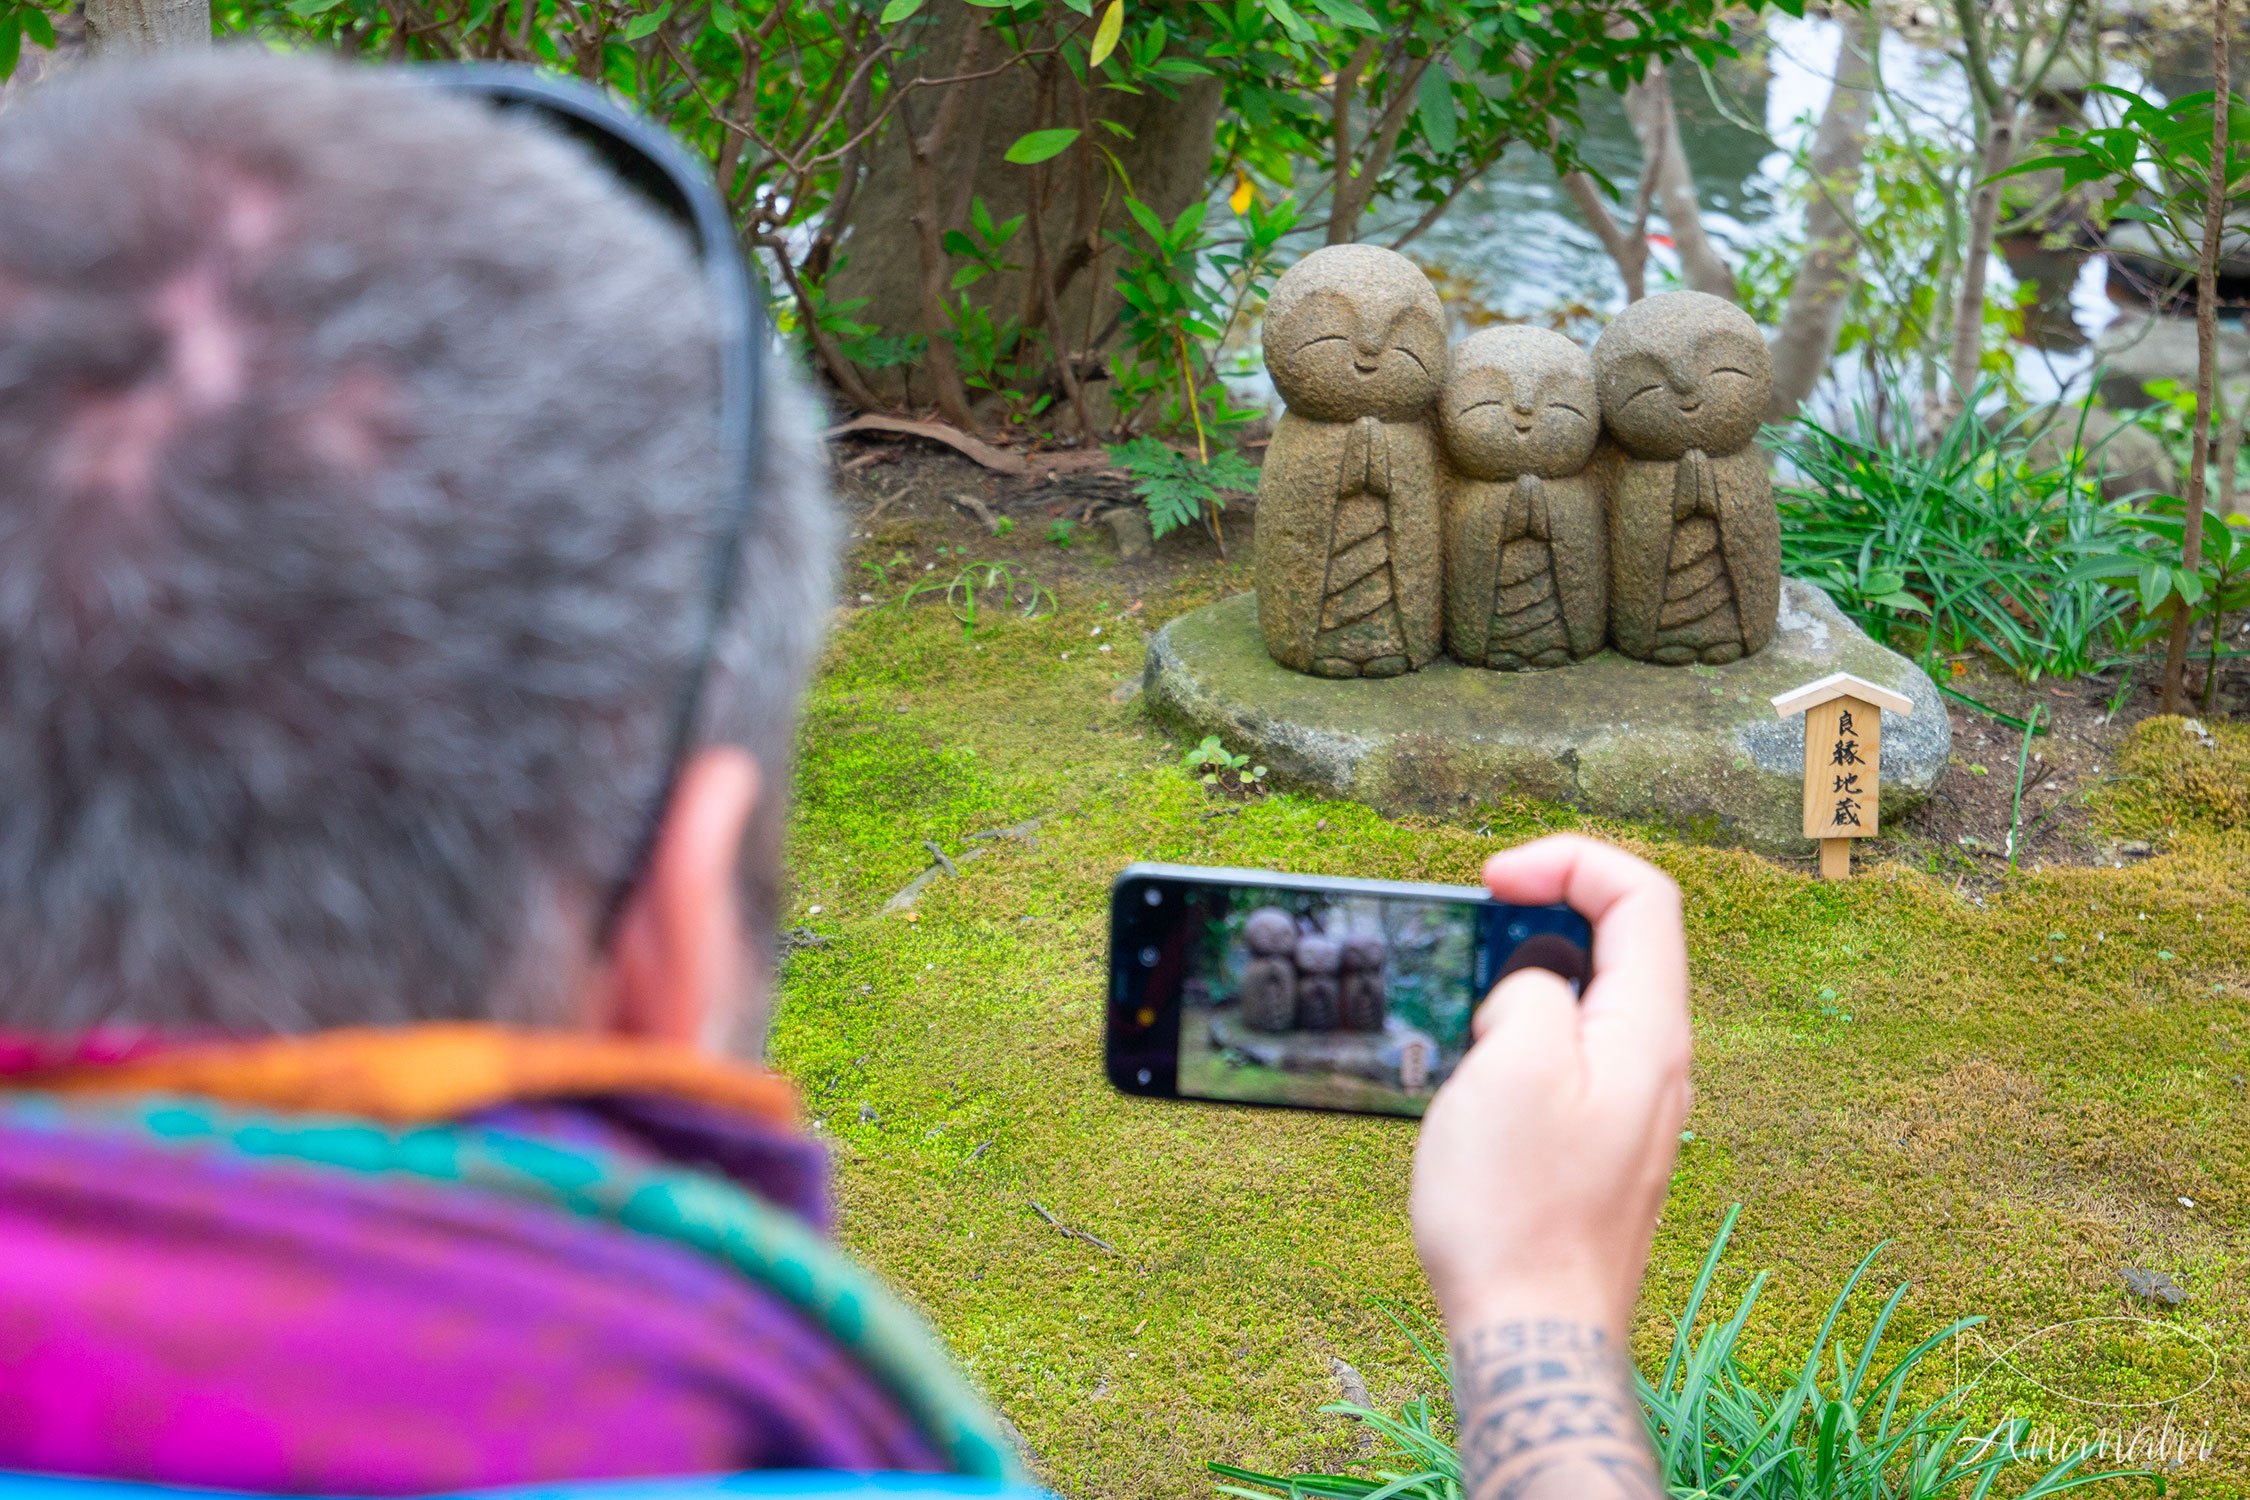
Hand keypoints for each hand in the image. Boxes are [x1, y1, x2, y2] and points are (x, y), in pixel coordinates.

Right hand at [1410, 834, 1690, 1337]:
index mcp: (1648, 1032)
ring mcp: (1632, 1110)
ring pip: (1579, 1008)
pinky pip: (1563, 1064)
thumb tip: (1532, 986)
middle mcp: (1656, 1065)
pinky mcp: (1600, 1149)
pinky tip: (1470, 1097)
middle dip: (1530, 928)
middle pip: (1613, 945)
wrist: (1534, 1336)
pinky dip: (1514, 1050)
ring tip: (1461, 1043)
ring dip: (1512, 998)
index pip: (1640, 896)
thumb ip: (1530, 991)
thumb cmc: (1516, 1211)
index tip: (1494, 880)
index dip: (1567, 861)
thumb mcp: (1508, 1066)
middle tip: (1464, 962)